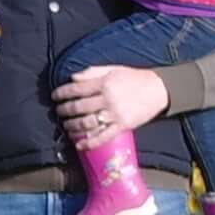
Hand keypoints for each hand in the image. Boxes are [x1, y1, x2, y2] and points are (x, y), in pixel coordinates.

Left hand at [52, 64, 168, 144]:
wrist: (159, 89)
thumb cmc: (134, 78)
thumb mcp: (113, 70)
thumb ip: (92, 72)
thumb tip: (72, 78)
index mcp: (104, 84)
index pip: (76, 89)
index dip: (61, 93)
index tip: (55, 97)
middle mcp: (107, 99)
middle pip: (78, 108)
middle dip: (64, 111)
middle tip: (58, 112)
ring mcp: (115, 114)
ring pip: (86, 123)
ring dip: (72, 126)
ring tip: (66, 126)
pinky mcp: (123, 126)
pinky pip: (103, 136)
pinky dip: (89, 142)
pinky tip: (79, 144)